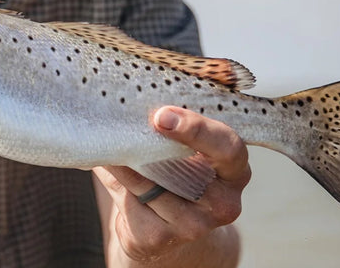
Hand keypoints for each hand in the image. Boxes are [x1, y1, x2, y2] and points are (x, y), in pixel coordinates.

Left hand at [93, 106, 248, 264]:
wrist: (164, 228)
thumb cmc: (174, 173)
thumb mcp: (183, 150)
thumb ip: (168, 127)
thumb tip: (130, 100)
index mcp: (234, 170)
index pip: (228, 147)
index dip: (196, 129)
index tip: (161, 116)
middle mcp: (223, 203)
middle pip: (189, 172)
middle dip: (153, 146)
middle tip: (124, 124)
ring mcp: (194, 226)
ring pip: (149, 184)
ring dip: (122, 160)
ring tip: (105, 137)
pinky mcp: (159, 238)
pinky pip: (130, 201)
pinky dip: (113, 178)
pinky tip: (106, 163)